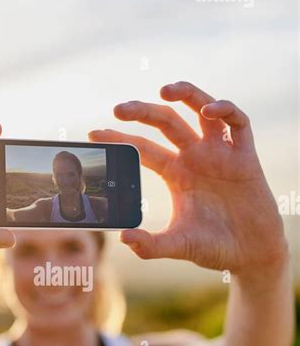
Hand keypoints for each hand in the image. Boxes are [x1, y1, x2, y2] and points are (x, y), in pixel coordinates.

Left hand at [89, 81, 287, 275]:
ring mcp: (220, 153)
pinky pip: (237, 122)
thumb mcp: (179, 245)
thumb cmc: (214, 247)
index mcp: (176, 173)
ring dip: (185, 94)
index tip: (94, 134)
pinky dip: (225, 110)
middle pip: (167, 122)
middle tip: (119, 108)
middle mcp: (195, 157)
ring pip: (200, 111)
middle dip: (143, 112)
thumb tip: (123, 238)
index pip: (143, 148)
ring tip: (164, 90)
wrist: (251, 255)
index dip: (120, 138)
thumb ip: (151, 245)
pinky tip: (209, 111)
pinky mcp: (245, 155)